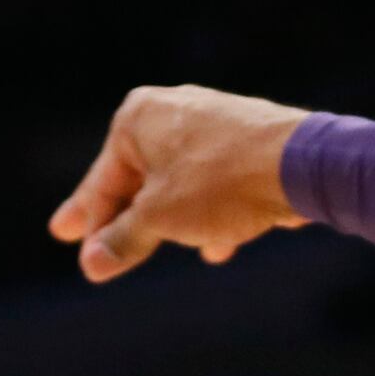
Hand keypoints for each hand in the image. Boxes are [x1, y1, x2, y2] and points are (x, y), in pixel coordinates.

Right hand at [48, 85, 312, 282]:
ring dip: (169, 221)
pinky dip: (210, 214)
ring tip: (160, 249)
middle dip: (119, 215)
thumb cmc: (219, 183)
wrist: (299, 164)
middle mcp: (173, 112)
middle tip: (76, 234)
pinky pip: (217, 185)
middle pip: (137, 178)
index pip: (104, 181)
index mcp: (138, 118)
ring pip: (180, 183)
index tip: (75, 245)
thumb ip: (124, 240)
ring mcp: (214, 124)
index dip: (90, 220)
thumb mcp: (160, 218)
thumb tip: (92, 263)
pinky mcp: (250, 143)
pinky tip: (217, 248)